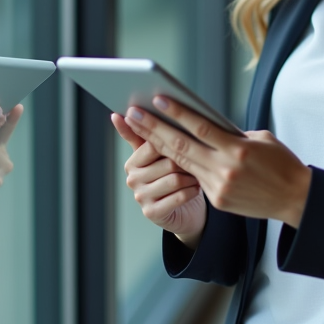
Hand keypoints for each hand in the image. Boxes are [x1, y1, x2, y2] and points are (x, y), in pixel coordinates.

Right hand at [111, 113, 205, 247]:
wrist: (184, 210)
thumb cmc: (176, 175)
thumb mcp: (163, 154)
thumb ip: (147, 133)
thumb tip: (123, 111)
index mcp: (132, 161)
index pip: (153, 144)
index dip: (175, 142)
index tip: (189, 140)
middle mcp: (132, 179)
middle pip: (167, 161)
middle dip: (187, 161)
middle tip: (200, 160)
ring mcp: (140, 197)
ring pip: (174, 179)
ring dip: (192, 177)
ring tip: (199, 175)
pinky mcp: (152, 213)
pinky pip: (178, 197)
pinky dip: (192, 191)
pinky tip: (196, 189)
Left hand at [121, 97, 311, 227]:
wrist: (295, 199)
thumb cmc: (281, 163)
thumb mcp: (261, 139)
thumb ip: (232, 134)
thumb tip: (204, 125)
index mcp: (238, 150)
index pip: (200, 127)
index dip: (176, 113)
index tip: (157, 99)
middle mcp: (225, 169)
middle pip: (181, 145)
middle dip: (154, 128)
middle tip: (134, 113)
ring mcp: (219, 187)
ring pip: (182, 162)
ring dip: (158, 145)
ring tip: (141, 128)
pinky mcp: (218, 200)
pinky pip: (195, 178)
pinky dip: (180, 164)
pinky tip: (163, 150)